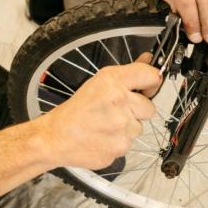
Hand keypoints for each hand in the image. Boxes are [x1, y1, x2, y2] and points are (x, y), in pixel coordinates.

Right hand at [38, 56, 160, 169]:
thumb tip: (148, 59)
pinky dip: (119, 141)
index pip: (151, 75)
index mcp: (113, 82)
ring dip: (127, 127)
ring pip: (139, 127)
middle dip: (137, 110)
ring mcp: (121, 127)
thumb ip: (128, 72)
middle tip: (116, 111)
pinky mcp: (120, 147)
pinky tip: (104, 137)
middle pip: (150, 108)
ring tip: (106, 125)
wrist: (56, 137)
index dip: (152, 82)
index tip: (148, 86)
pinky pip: (129, 143)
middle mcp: (120, 103)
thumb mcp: (98, 83)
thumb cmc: (75, 110)